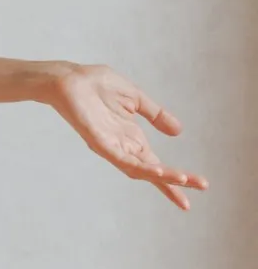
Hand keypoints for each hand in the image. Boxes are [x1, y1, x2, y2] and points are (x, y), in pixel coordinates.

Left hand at [44, 63, 207, 209]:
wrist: (69, 78)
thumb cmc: (96, 85)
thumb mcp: (135, 98)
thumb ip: (156, 115)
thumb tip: (179, 131)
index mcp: (131, 137)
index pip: (157, 163)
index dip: (175, 176)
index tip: (200, 185)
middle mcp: (122, 145)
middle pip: (152, 172)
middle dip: (175, 182)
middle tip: (200, 190)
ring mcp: (110, 146)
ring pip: (139, 170)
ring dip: (162, 177)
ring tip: (184, 180)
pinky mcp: (99, 142)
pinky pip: (122, 160)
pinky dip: (141, 167)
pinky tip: (158, 171)